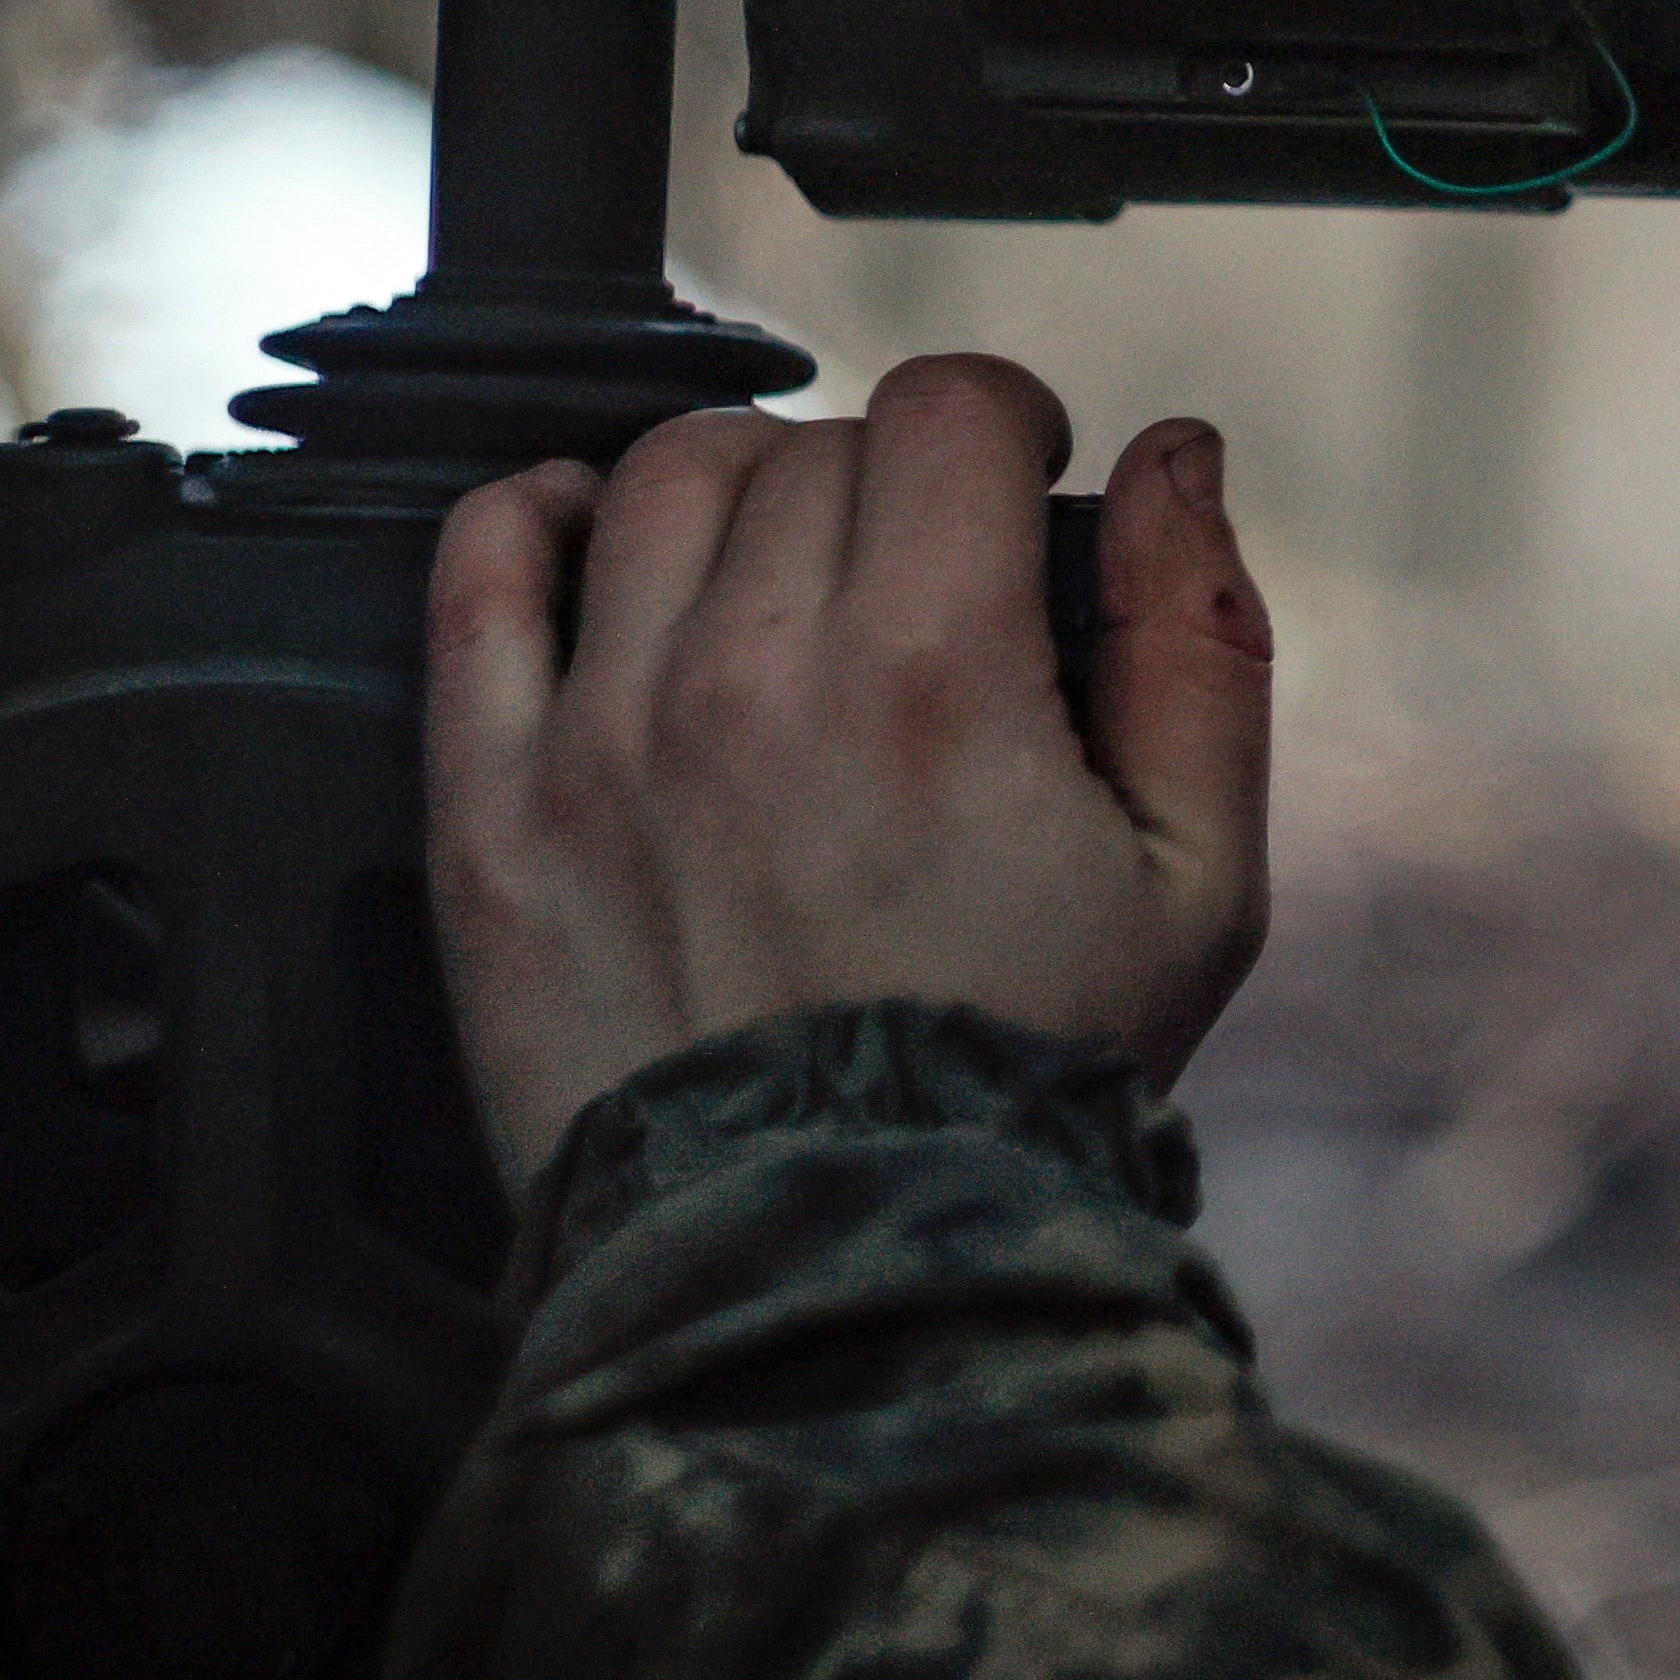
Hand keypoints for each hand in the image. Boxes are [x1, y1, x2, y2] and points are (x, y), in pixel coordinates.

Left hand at [423, 355, 1274, 1182]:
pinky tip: (587, 537)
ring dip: (738, 492)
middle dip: (888, 483)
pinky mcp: (492, 811)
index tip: (1012, 485)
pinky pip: (478, 575)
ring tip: (779, 577)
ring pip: (658, 481)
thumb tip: (1175, 455)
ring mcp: (601, 740)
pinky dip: (530, 518)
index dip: (1002, 421)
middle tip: (917, 585)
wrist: (834, 1271)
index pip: (948, 407)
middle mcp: (751, 682)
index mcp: (933, 679)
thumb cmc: (1025, 1084)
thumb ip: (1201, 646)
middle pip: (815, 445)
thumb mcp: (1198, 885)